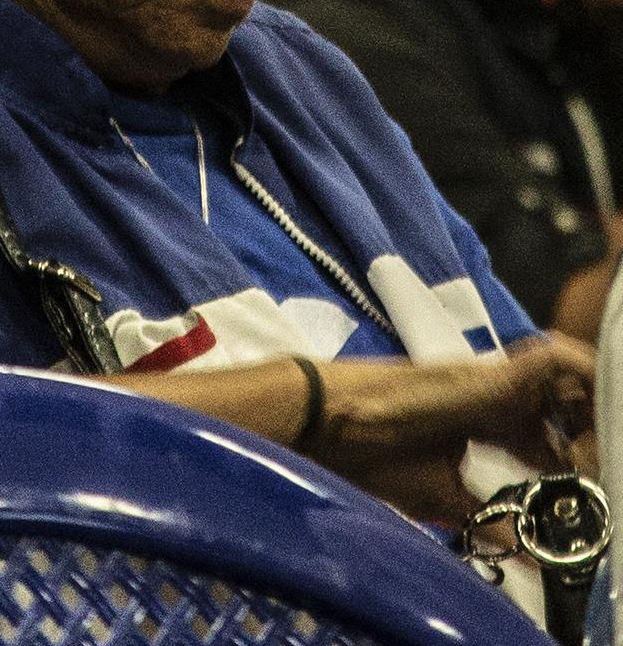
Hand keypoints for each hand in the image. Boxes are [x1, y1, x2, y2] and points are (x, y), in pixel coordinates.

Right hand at [305, 334, 594, 524]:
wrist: (326, 418)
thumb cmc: (367, 454)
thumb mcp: (440, 499)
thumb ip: (491, 520)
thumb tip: (533, 559)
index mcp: (482, 425)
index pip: (547, 441)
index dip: (573, 468)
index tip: (585, 498)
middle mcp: (494, 399)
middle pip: (565, 411)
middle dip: (590, 441)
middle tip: (597, 479)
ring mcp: (494, 381)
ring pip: (570, 382)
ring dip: (591, 414)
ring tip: (596, 455)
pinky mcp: (492, 373)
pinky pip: (558, 363)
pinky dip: (585, 379)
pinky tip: (592, 419)